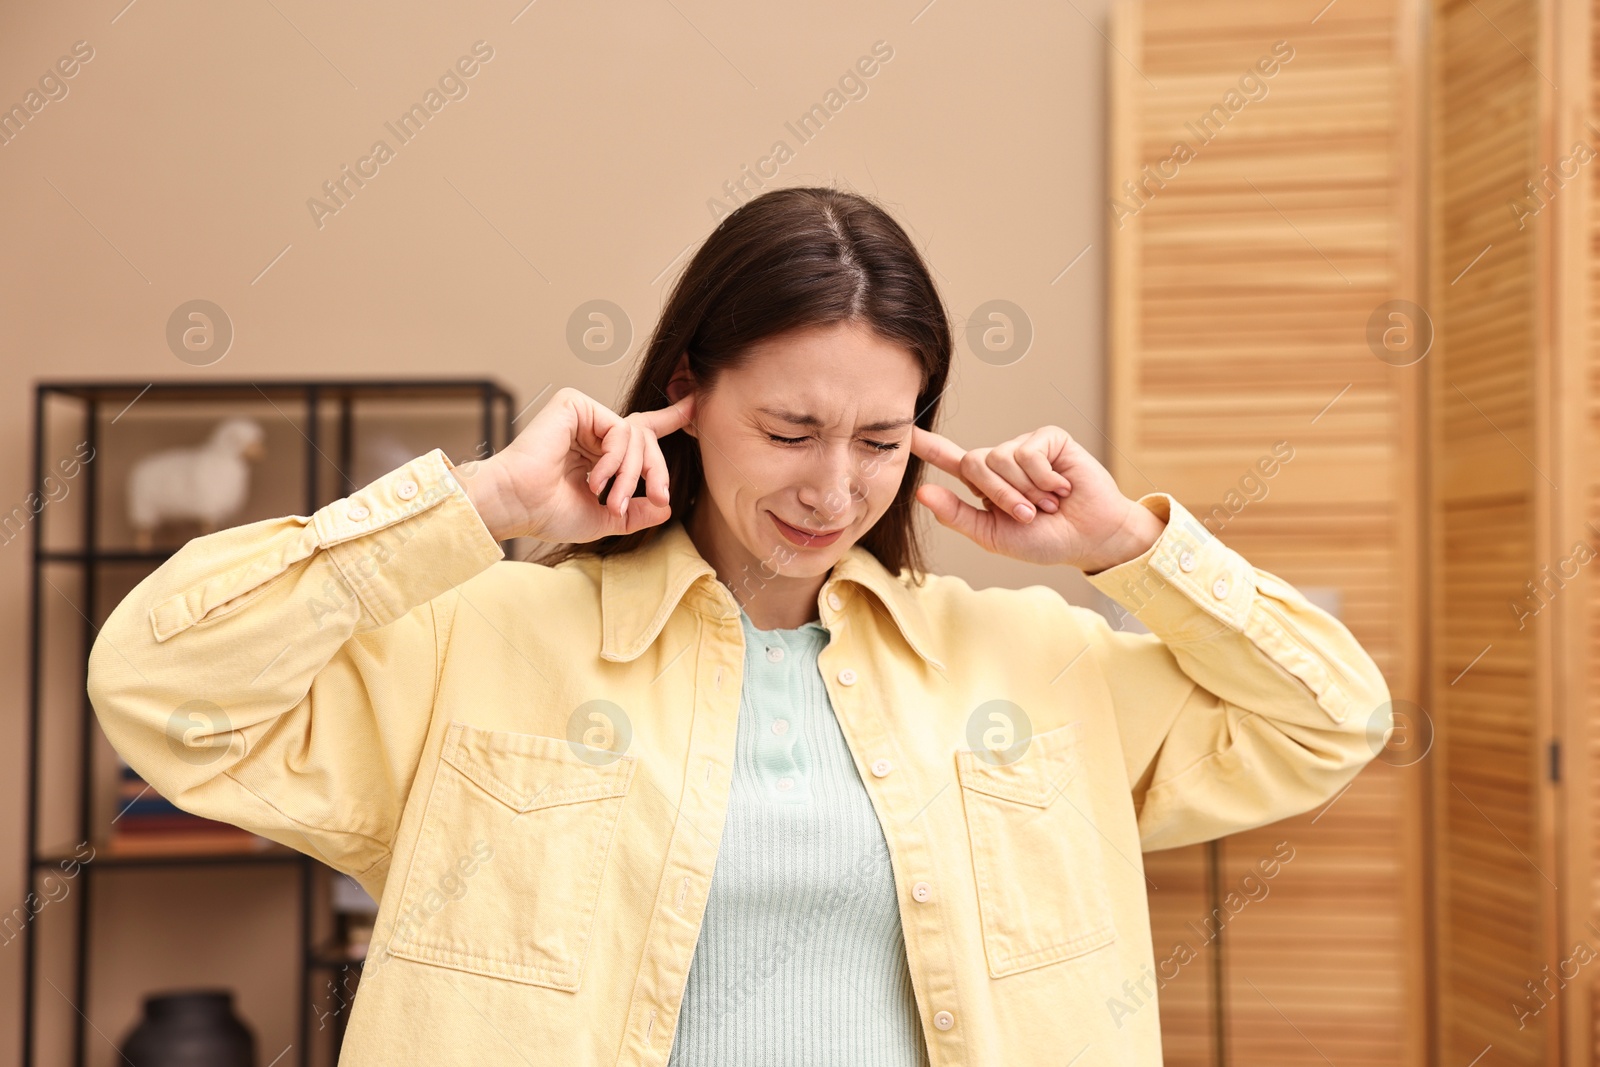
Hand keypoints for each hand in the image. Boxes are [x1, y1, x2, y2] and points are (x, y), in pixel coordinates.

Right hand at [455, 386, 695, 542]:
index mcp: (598, 451)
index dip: (669, 418)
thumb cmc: (549, 513)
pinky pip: (620, 429)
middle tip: (656, 497)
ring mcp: (584, 415)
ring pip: (637, 436)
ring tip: (611, 499)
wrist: (519, 506)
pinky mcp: (575, 404)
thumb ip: (638, 511)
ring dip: (631, 474)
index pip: (640, 431)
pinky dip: (615, 459)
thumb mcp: (607, 519)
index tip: (693, 404)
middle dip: (656, 472)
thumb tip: (666, 506)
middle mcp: (592, 430)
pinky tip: (595, 478)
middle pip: (646, 439)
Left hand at [910, 424, 1165, 570]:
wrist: (1090, 538)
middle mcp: (1002, 461)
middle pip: (974, 463)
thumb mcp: (993, 535)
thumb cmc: (1044, 540)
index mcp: (985, 484)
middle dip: (999, 495)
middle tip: (1027, 515)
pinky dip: (1044, 478)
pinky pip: (1029, 452)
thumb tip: (922, 491)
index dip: (928, 446)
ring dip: (1026, 490)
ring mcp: (1025, 447)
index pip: (951, 459)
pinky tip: (1061, 487)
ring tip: (1047, 503)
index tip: (905, 431)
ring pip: (1001, 458)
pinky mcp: (1050, 439)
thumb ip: (958, 515)